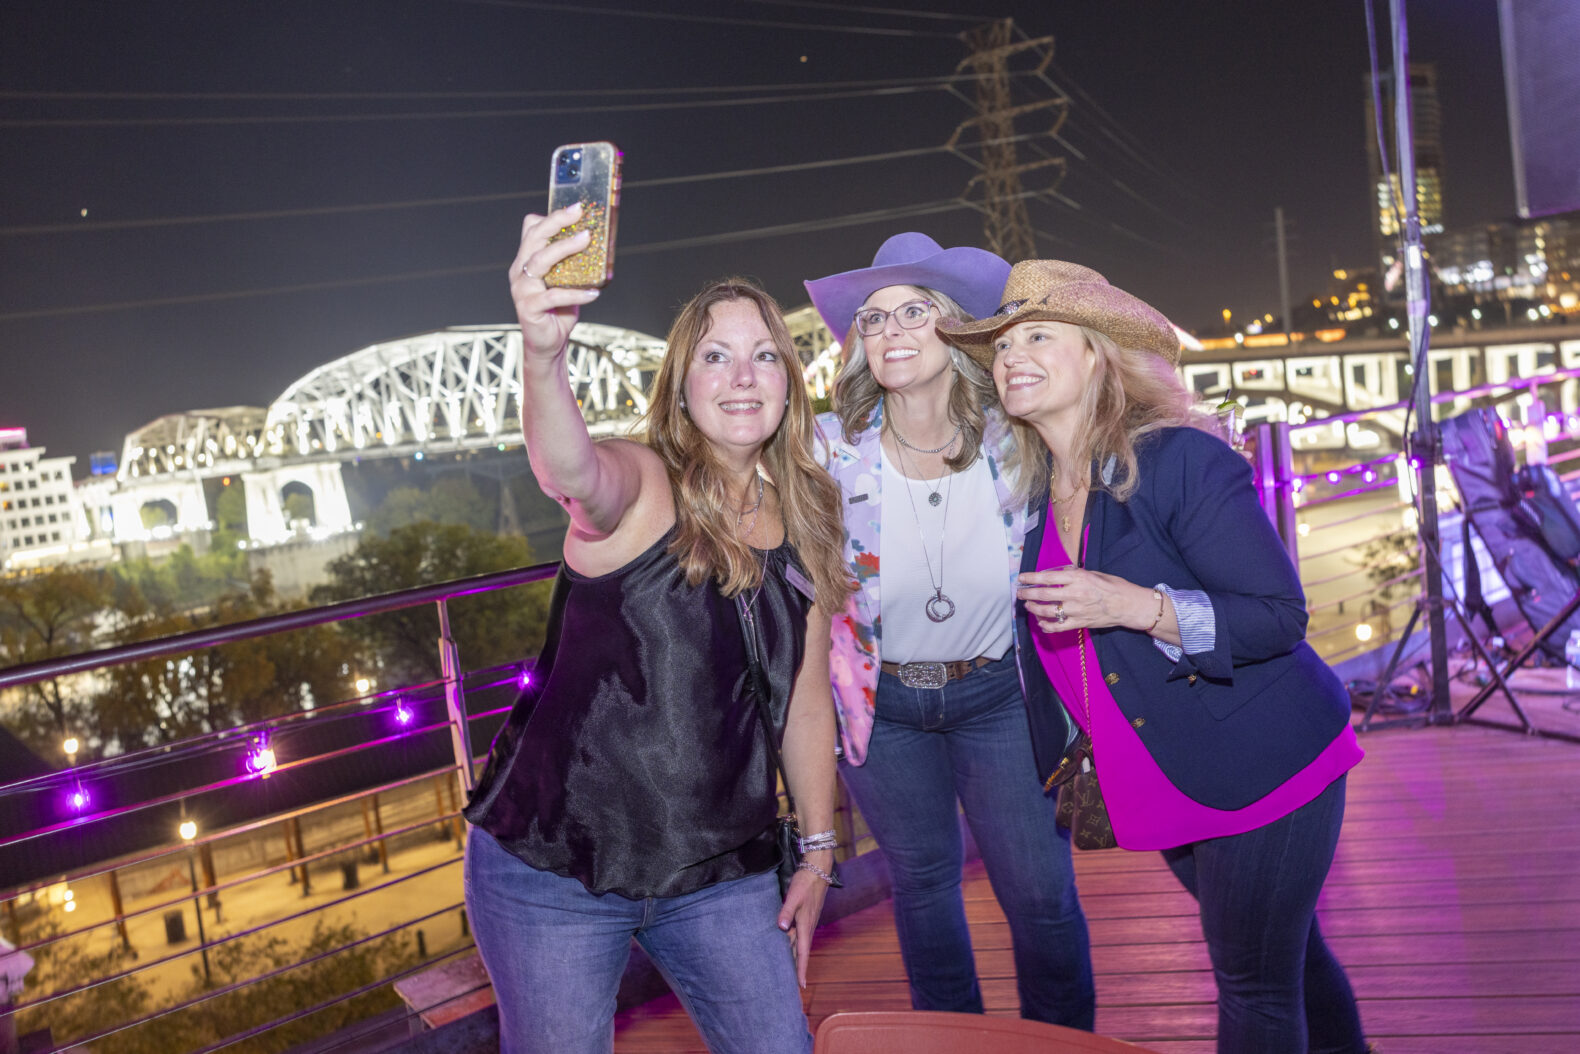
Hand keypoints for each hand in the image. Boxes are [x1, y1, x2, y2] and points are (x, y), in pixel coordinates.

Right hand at [509, 204, 601, 360]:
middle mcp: (520, 271)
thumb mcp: (566, 281)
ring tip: (587, 240)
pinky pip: (553, 296)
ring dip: (565, 248)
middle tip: (579, 213)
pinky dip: (575, 293)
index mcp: (527, 260)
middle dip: (557, 222)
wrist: (548, 343)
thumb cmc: (559, 311)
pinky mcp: (529, 308)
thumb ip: (574, 263)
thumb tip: (600, 242)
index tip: (575, 207)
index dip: (551, 217)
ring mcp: (522, 289)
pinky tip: (594, 292)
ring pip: (540, 261)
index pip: (531, 229)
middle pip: (534, 238)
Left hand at [777, 860, 831, 987]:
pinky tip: (786, 948)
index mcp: (805, 926)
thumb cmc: (805, 883)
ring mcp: (807, 923)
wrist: (817, 871)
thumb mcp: (794, 896)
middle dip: (797, 969)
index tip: (800, 985)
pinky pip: (798, 937)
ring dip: (794, 959)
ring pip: (799, 946)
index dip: (801, 969)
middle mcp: (807, 928)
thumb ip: (786, 911)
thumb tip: (780, 927)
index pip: (803, 953)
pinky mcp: (805, 918)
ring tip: (787, 973)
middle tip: (791, 986)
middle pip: (801, 953)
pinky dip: (793, 946)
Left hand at [1017, 565, 1155, 635]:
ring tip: (1028, 605)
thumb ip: (1075, 573)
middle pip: (1044, 594)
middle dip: (1027, 593)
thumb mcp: (1094, 573)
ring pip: (1048, 611)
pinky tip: (1041, 623)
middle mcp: (1075, 594)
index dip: (1031, 577)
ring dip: (1034, 608)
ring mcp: (1076, 610)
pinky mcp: (1080, 623)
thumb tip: (1059, 572)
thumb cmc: (1113, 586)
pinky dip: (1046, 626)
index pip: (1048, 577)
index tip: (1021, 577)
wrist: (1128, 605)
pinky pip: (1058, 627)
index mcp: (1078, 578)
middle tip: (1019, 592)